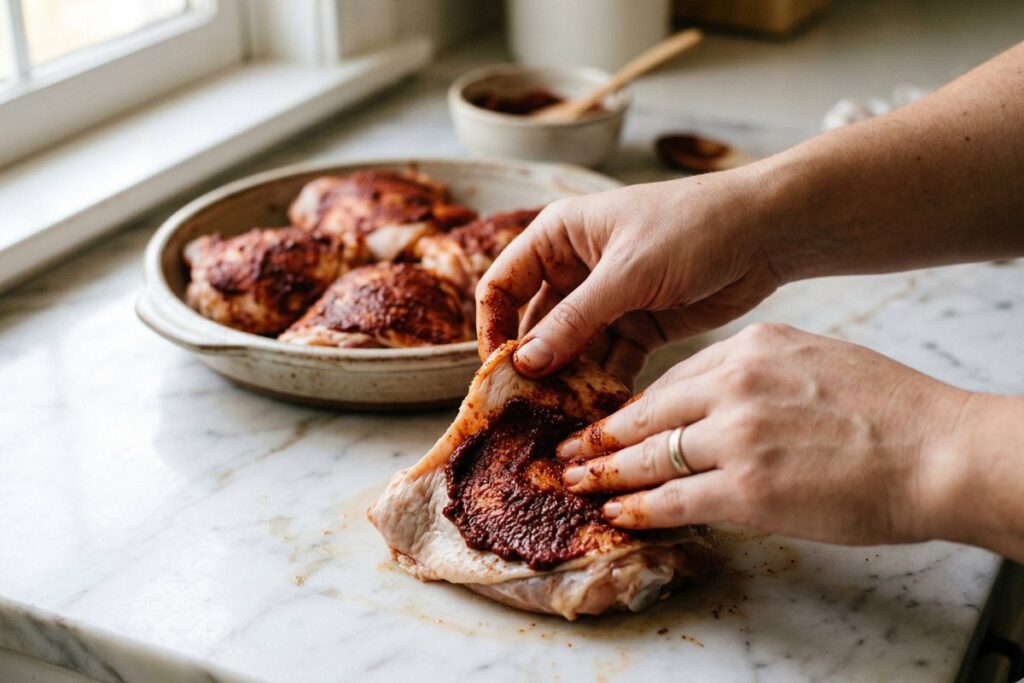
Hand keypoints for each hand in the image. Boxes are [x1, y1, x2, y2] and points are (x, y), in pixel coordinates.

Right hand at [476, 171, 781, 382]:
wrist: (767, 232)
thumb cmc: (692, 228)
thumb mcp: (627, 273)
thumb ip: (574, 320)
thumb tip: (525, 364)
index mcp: (559, 238)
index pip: (503, 285)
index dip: (493, 327)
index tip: (498, 372)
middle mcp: (576, 270)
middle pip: (536, 326)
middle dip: (535, 366)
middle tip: (529, 410)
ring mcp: (608, 301)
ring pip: (572, 351)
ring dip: (570, 382)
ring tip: (565, 419)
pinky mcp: (639, 327)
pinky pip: (609, 363)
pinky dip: (605, 386)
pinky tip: (603, 412)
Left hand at [556, 323, 969, 545]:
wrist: (937, 450)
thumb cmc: (889, 408)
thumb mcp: (815, 358)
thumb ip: (759, 372)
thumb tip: (717, 395)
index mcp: (750, 348)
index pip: (672, 381)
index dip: (633, 408)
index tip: (608, 422)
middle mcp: (734, 385)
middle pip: (646, 414)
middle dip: (598, 437)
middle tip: (566, 451)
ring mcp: (737, 437)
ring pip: (648, 456)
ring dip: (606, 474)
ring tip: (577, 484)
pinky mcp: (747, 489)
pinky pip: (673, 498)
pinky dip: (639, 509)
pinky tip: (617, 514)